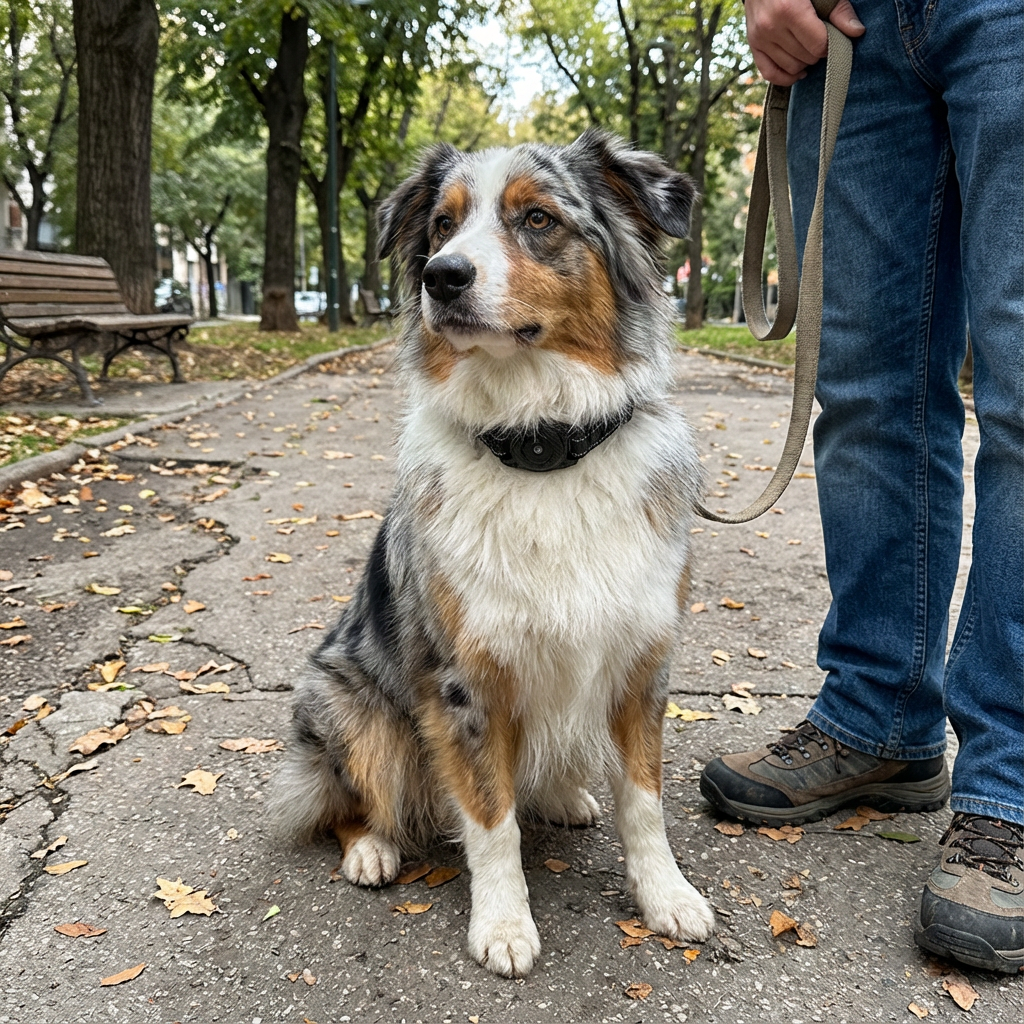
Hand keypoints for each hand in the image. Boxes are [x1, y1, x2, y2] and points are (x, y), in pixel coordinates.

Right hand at [745, 0, 864, 85]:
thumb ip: (839, 9)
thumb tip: (857, 32)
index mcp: (789, 10)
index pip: (817, 45)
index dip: (830, 44)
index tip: (833, 35)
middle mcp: (771, 27)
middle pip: (805, 57)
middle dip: (818, 52)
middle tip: (822, 39)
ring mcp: (759, 38)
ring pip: (790, 68)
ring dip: (805, 63)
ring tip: (810, 49)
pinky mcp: (754, 45)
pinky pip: (770, 74)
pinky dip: (786, 77)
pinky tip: (799, 72)